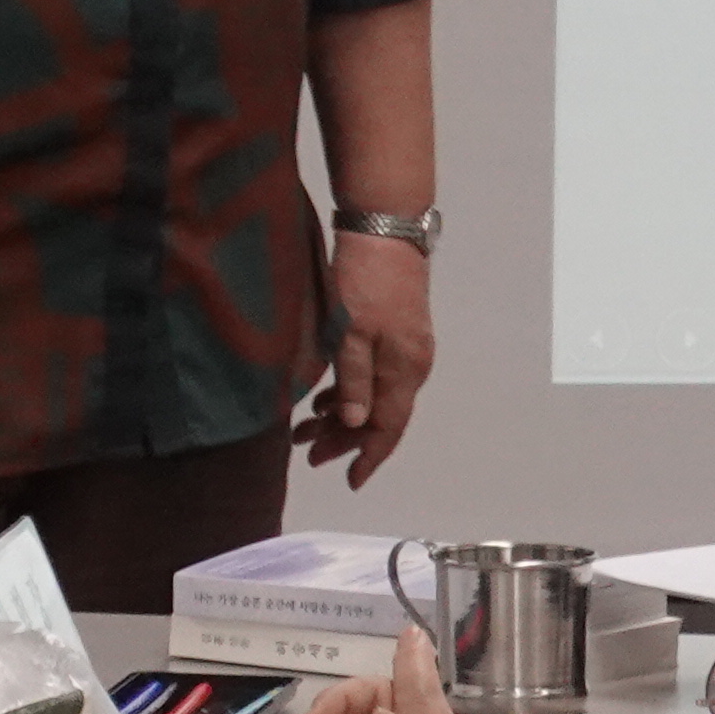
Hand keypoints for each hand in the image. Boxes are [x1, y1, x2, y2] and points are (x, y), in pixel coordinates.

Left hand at [306, 232, 433, 480]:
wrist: (384, 232)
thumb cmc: (363, 281)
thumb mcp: (350, 334)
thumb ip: (353, 381)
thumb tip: (354, 425)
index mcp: (403, 370)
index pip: (388, 427)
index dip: (369, 456)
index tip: (351, 481)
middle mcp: (411, 365)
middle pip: (379, 416)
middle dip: (345, 440)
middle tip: (307, 454)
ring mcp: (405, 349)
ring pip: (373, 397)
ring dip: (341, 417)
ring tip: (303, 432)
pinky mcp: (395, 334)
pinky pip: (373, 377)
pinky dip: (347, 392)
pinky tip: (321, 400)